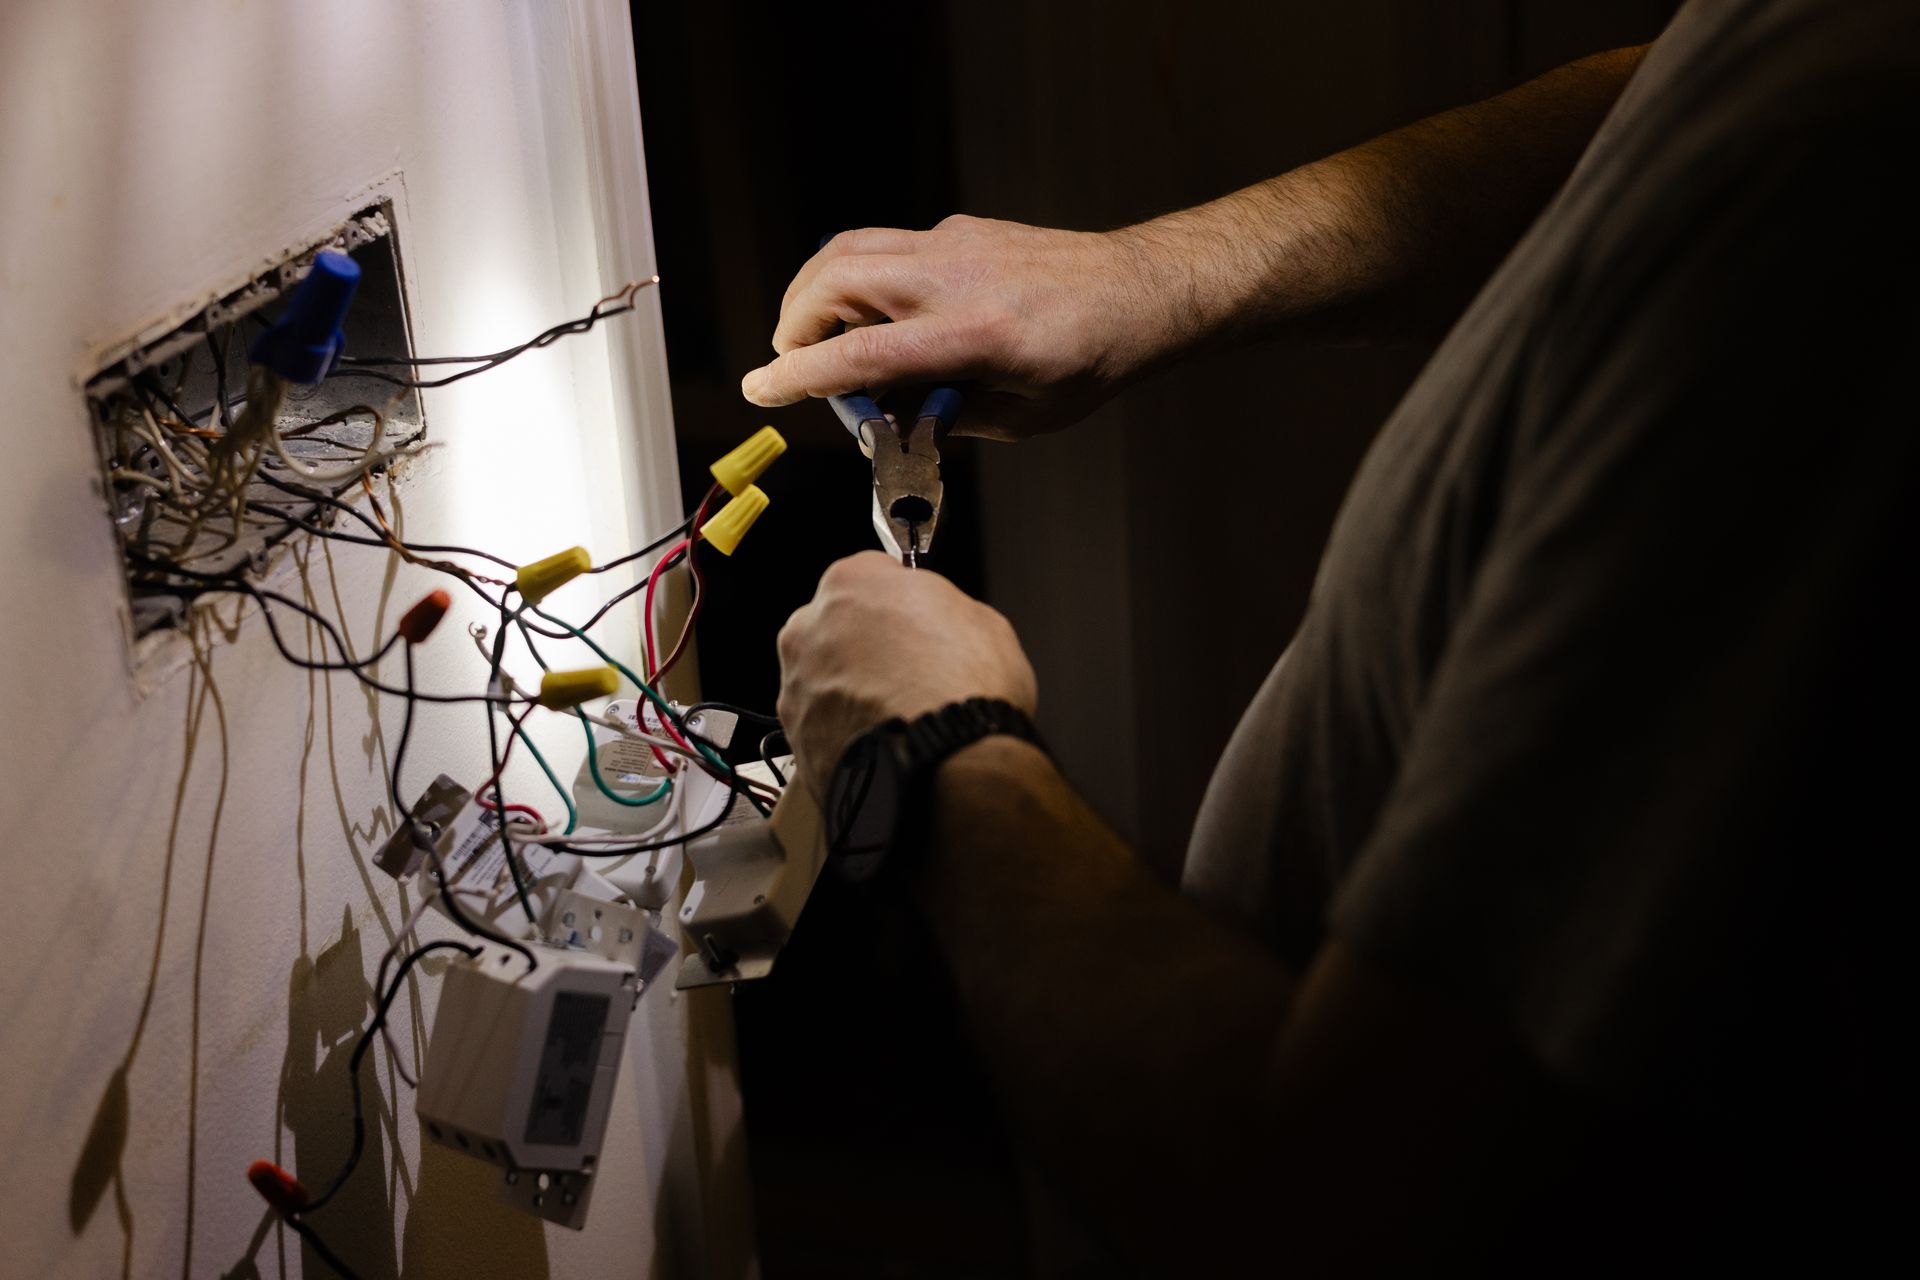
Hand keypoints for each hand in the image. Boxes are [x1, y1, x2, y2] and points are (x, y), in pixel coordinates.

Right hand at [742, 215, 1171, 440]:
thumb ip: (945, 416)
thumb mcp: (1022, 416)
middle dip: (794, 324)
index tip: (759, 389)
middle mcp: (954, 278)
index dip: (798, 376)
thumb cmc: (1093, 360)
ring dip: (815, 293)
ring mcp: (953, 243)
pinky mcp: (958, 229)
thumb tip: (884, 417)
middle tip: (793, 365)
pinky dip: (857, 278)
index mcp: (974, 336)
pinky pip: (885, 246)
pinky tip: (876, 316)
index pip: (860, 355)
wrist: (1140, 290)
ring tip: (818, 338)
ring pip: (848, 249)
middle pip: (834, 281)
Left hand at [776, 552, 1037, 794]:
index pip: (871, 575)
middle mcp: (810, 629)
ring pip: (823, 681)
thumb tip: (941, 622)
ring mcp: (797, 688)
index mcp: (852, 583)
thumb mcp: (983, 621)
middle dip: (865, 646)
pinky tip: (884, 746)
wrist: (946, 767)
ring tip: (899, 716)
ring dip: (851, 693)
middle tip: (909, 671)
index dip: (900, 601)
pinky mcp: (797, 741)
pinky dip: (846, 736)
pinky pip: (821, 729)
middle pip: (834, 627)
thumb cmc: (965, 692)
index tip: (915, 618)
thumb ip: (943, 610)